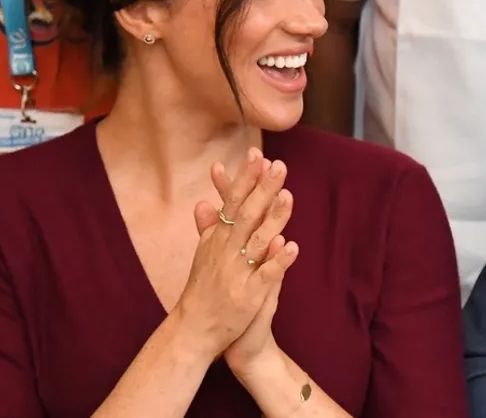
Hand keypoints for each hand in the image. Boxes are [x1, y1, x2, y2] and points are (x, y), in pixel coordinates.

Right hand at [171, 148, 298, 358]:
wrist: (194, 331)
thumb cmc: (203, 291)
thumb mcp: (203, 255)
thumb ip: (208, 228)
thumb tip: (203, 202)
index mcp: (218, 240)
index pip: (233, 202)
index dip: (245, 179)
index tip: (258, 155)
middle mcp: (226, 252)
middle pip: (247, 215)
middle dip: (263, 188)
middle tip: (279, 165)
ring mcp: (237, 273)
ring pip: (258, 241)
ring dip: (274, 218)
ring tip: (289, 196)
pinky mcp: (248, 296)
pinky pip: (265, 276)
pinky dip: (278, 261)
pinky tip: (292, 246)